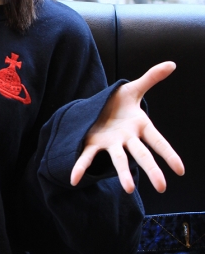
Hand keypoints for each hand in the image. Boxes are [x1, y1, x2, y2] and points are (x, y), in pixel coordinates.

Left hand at [70, 61, 183, 192]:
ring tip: (129, 189)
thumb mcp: (134, 88)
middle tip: (161, 187)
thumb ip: (151, 77)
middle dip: (152, 170)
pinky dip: (80, 168)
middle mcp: (127, 139)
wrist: (98, 109)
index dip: (169, 154)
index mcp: (140, 126)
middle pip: (142, 155)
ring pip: (119, 160)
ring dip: (123, 174)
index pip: (158, 142)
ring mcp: (111, 144)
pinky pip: (87, 157)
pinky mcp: (94, 143)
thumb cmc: (119, 103)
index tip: (180, 170)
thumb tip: (172, 64)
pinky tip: (74, 179)